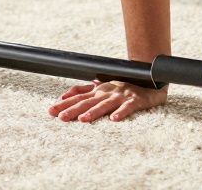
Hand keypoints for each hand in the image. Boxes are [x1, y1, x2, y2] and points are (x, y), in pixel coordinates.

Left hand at [48, 79, 167, 122]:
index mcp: (98, 90)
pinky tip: (114, 119)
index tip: (50, 111)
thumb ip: (84, 90)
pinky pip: (128, 107)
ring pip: (105, 104)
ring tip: (83, 119)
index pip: (78, 97)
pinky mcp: (135, 101)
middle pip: (88, 101)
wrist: (151, 82)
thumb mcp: (102, 87)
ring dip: (94, 111)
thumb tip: (64, 95)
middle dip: (73, 109)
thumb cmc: (124, 87)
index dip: (64, 103)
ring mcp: (121, 96)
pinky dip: (121, 112)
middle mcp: (107, 92)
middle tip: (60, 118)